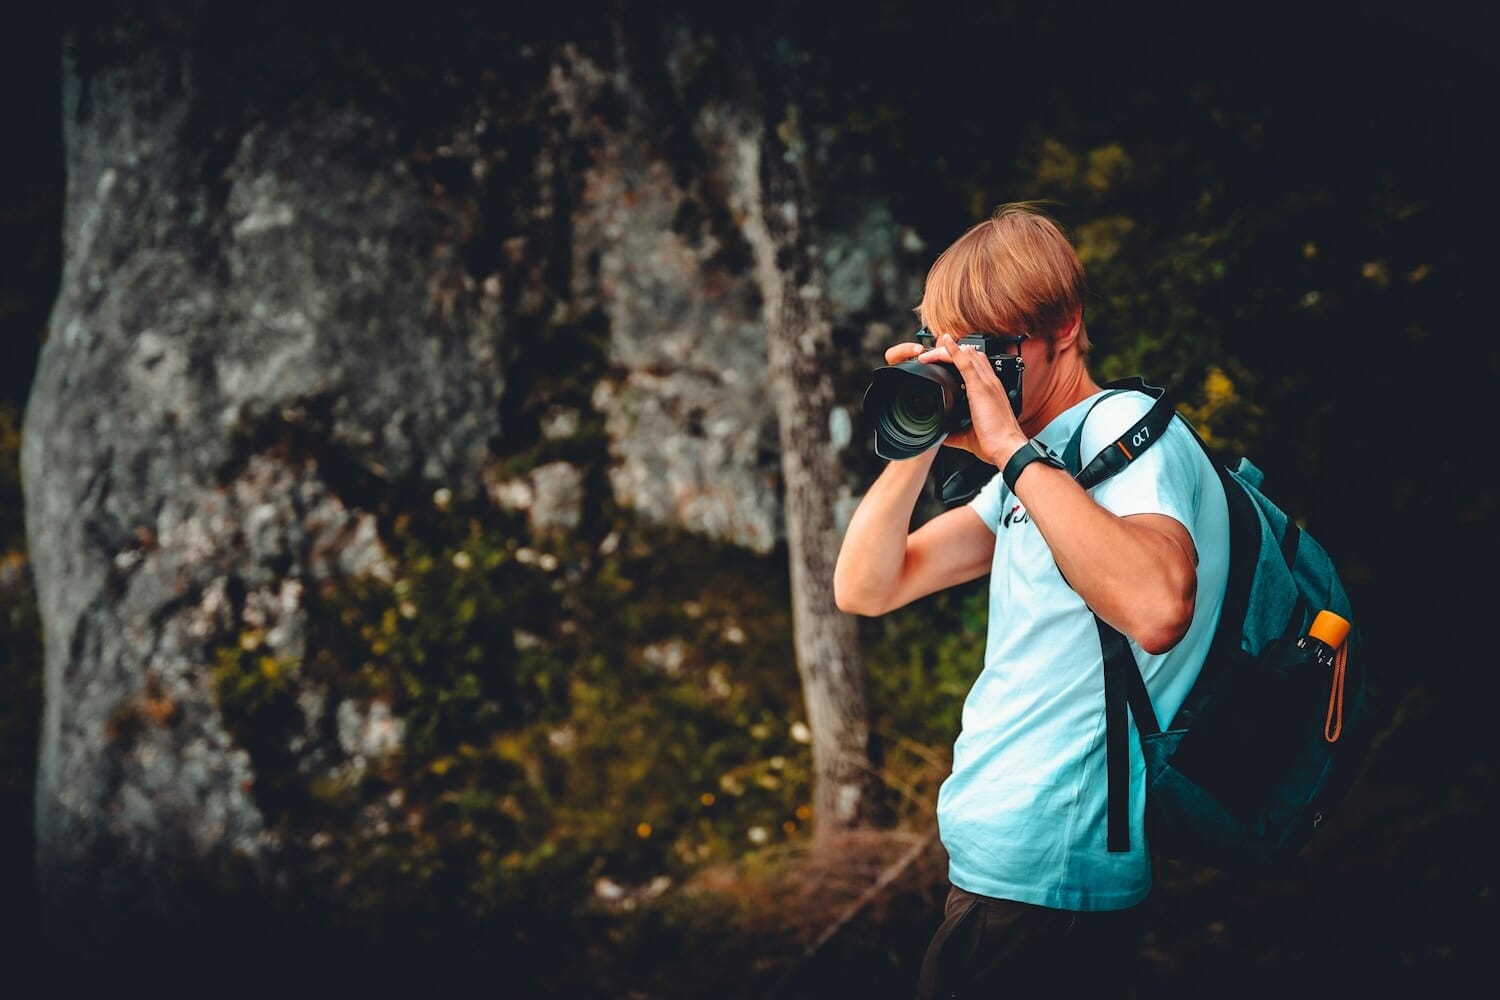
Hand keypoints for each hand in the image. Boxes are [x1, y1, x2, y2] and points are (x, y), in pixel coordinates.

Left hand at [917, 334, 1027, 465]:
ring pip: (967, 353)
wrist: (1006, 448)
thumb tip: (942, 436)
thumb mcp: (969, 435)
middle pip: (970, 354)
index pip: (975, 364)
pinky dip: (953, 350)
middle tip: (930, 358)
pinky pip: (965, 361)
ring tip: (928, 355)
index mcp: (989, 390)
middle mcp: (990, 382)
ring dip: (945, 351)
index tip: (941, 362)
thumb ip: (956, 432)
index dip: (959, 358)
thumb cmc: (995, 442)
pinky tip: (944, 342)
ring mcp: (987, 382)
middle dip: (948, 352)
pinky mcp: (981, 386)